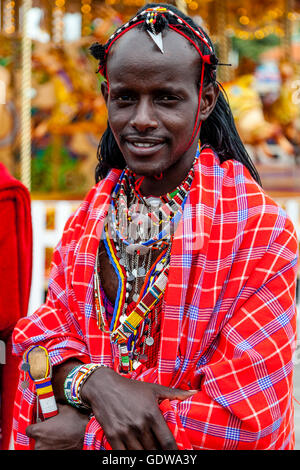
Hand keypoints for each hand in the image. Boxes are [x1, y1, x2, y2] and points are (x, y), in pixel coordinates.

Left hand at [26, 404, 88, 449]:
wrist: (86, 435)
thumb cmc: (75, 422)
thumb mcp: (64, 409)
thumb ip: (55, 406)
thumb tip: (53, 403)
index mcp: (39, 431)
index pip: (28, 430)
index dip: (34, 426)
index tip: (39, 424)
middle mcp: (40, 444)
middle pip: (35, 439)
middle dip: (41, 434)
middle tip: (50, 428)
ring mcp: (46, 451)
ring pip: (41, 445)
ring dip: (46, 441)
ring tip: (56, 435)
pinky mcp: (53, 454)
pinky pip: (49, 449)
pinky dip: (52, 445)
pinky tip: (60, 440)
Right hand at [81, 367, 195, 449]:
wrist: (103, 386)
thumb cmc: (131, 387)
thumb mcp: (153, 388)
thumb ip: (174, 393)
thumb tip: (194, 393)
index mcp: (152, 413)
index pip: (167, 442)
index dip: (174, 454)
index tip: (177, 456)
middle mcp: (139, 424)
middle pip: (154, 451)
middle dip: (159, 454)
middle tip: (161, 451)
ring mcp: (125, 432)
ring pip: (140, 454)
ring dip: (146, 455)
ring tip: (149, 449)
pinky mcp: (112, 436)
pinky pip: (123, 455)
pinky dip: (130, 456)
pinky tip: (135, 452)